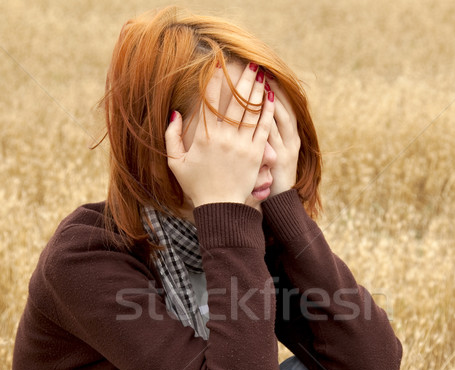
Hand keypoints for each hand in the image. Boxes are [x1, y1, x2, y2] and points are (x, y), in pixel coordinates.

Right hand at [165, 64, 274, 209]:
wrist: (220, 208)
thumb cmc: (196, 186)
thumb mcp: (176, 163)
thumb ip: (171, 137)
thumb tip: (175, 113)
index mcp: (204, 137)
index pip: (210, 101)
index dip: (215, 81)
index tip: (220, 65)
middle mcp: (225, 137)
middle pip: (236, 101)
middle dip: (244, 79)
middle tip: (251, 63)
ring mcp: (243, 145)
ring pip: (252, 111)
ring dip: (258, 90)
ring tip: (262, 75)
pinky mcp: (256, 154)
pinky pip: (264, 128)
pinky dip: (268, 111)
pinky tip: (271, 99)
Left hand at [267, 81, 300, 196]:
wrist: (282, 201)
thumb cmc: (275, 178)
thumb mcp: (276, 154)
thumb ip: (270, 134)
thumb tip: (259, 112)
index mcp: (291, 136)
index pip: (285, 106)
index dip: (277, 89)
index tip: (267, 72)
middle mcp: (291, 139)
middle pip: (283, 108)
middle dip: (274, 88)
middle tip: (263, 70)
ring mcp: (286, 149)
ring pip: (280, 119)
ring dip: (271, 100)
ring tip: (262, 82)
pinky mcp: (279, 159)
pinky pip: (272, 136)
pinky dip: (266, 122)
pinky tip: (260, 108)